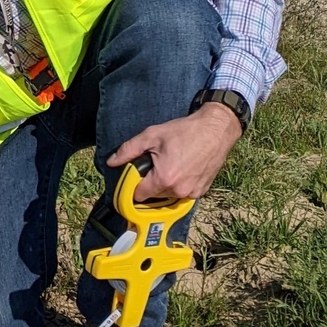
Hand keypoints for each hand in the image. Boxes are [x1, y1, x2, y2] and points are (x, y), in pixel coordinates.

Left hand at [108, 102, 242, 201]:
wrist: (216, 129)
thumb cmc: (184, 131)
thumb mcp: (152, 135)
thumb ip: (128, 150)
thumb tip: (111, 162)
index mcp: (164, 178)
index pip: (138, 195)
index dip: (134, 185)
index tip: (135, 176)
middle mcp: (178, 190)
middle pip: (153, 196)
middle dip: (151, 183)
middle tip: (156, 164)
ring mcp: (192, 193)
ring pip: (168, 196)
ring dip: (165, 185)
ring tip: (170, 165)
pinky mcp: (202, 191)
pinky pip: (183, 194)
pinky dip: (179, 185)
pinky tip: (183, 169)